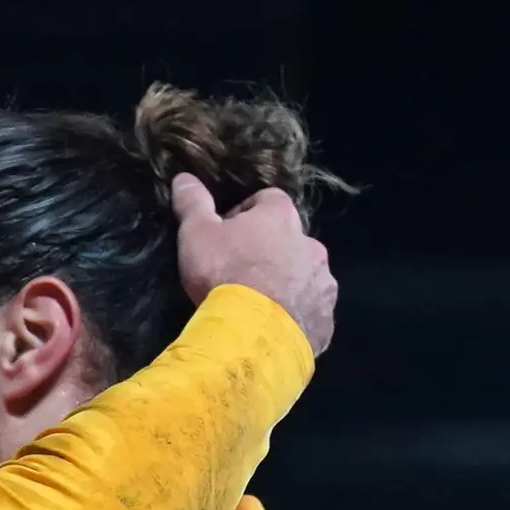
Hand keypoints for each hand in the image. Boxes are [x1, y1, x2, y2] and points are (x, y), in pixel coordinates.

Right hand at [172, 173, 337, 355]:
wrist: (253, 332)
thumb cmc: (223, 273)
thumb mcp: (196, 234)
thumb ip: (193, 204)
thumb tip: (183, 177)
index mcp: (281, 216)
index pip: (268, 200)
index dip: (246, 215)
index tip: (226, 235)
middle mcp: (310, 243)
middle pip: (289, 239)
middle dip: (270, 252)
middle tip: (241, 274)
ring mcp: (322, 281)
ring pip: (305, 275)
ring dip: (286, 283)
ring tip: (258, 305)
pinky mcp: (325, 317)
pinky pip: (312, 310)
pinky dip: (296, 315)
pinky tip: (274, 327)